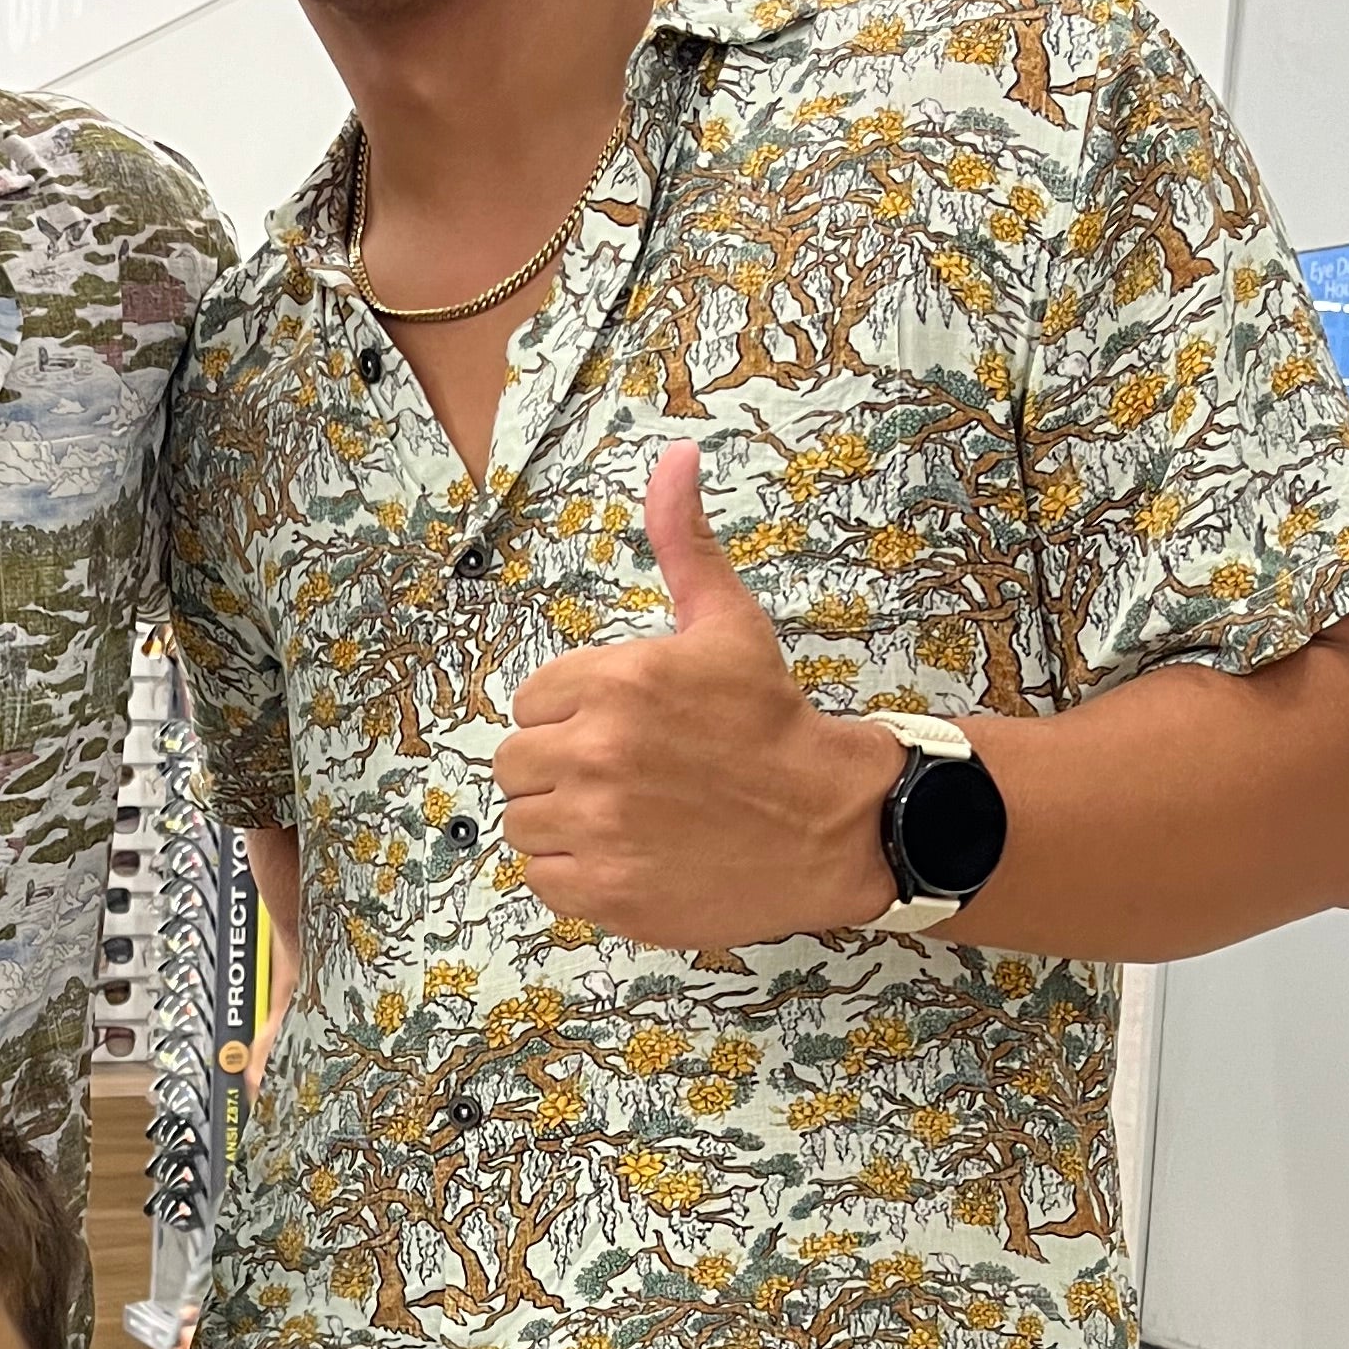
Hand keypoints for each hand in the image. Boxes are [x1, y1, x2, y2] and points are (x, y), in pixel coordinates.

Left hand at [492, 443, 897, 948]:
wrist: (832, 822)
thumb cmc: (773, 723)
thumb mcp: (728, 623)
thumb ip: (683, 544)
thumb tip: (676, 458)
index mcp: (615, 681)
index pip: (531, 699)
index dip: (572, 713)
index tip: (622, 727)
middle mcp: (598, 753)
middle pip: (515, 760)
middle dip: (560, 764)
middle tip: (624, 775)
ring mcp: (598, 827)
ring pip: (523, 819)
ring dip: (561, 820)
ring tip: (625, 815)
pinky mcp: (605, 890)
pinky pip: (542, 876)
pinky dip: (573, 871)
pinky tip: (624, 854)